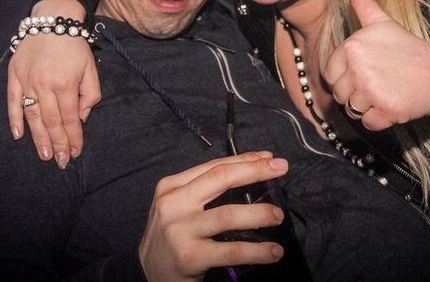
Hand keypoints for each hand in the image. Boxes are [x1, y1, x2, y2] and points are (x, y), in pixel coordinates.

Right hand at [6, 0, 100, 167]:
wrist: (53, 19)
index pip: (70, 118)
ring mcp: (27, 81)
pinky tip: (18, 135)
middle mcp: (44, 84)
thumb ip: (90, 94)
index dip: (73, 138)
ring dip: (38, 138)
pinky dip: (14, 119)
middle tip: (60, 162)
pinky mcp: (14, 75)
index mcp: (66, 83)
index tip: (75, 152)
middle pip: (51, 121)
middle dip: (57, 144)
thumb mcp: (90, 68)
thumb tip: (80, 117)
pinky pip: (13, 101)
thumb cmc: (75, 45)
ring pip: (32, 116)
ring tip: (44, 155)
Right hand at [139, 152, 287, 280]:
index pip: (213, 166)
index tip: (269, 159)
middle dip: (255, 171)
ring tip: (277, 216)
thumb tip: (249, 175)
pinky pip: (231, 250)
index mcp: (171, 186)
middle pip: (221, 178)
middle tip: (281, 169)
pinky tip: (273, 251)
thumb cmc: (170, 238)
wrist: (147, 274)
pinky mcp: (189, 256)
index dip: (244, 160)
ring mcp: (180, 230)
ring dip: (259, 213)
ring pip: (228, 214)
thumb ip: (203, 192)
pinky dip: (257, 250)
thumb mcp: (178, 207)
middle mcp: (173, 203)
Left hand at [324, 0, 429, 129]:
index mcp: (352, 47)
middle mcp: (358, 68)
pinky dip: (380, 120)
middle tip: (380, 83)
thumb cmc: (409, 49)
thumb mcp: (382, 21)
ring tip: (387, 91)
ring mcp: (371, 90)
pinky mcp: (385, 110)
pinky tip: (393, 104)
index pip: (331, 74)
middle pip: (340, 94)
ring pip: (352, 110)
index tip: (369, 71)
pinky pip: (368, 123)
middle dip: (357, 93)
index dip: (348, 76)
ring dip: (368, 106)